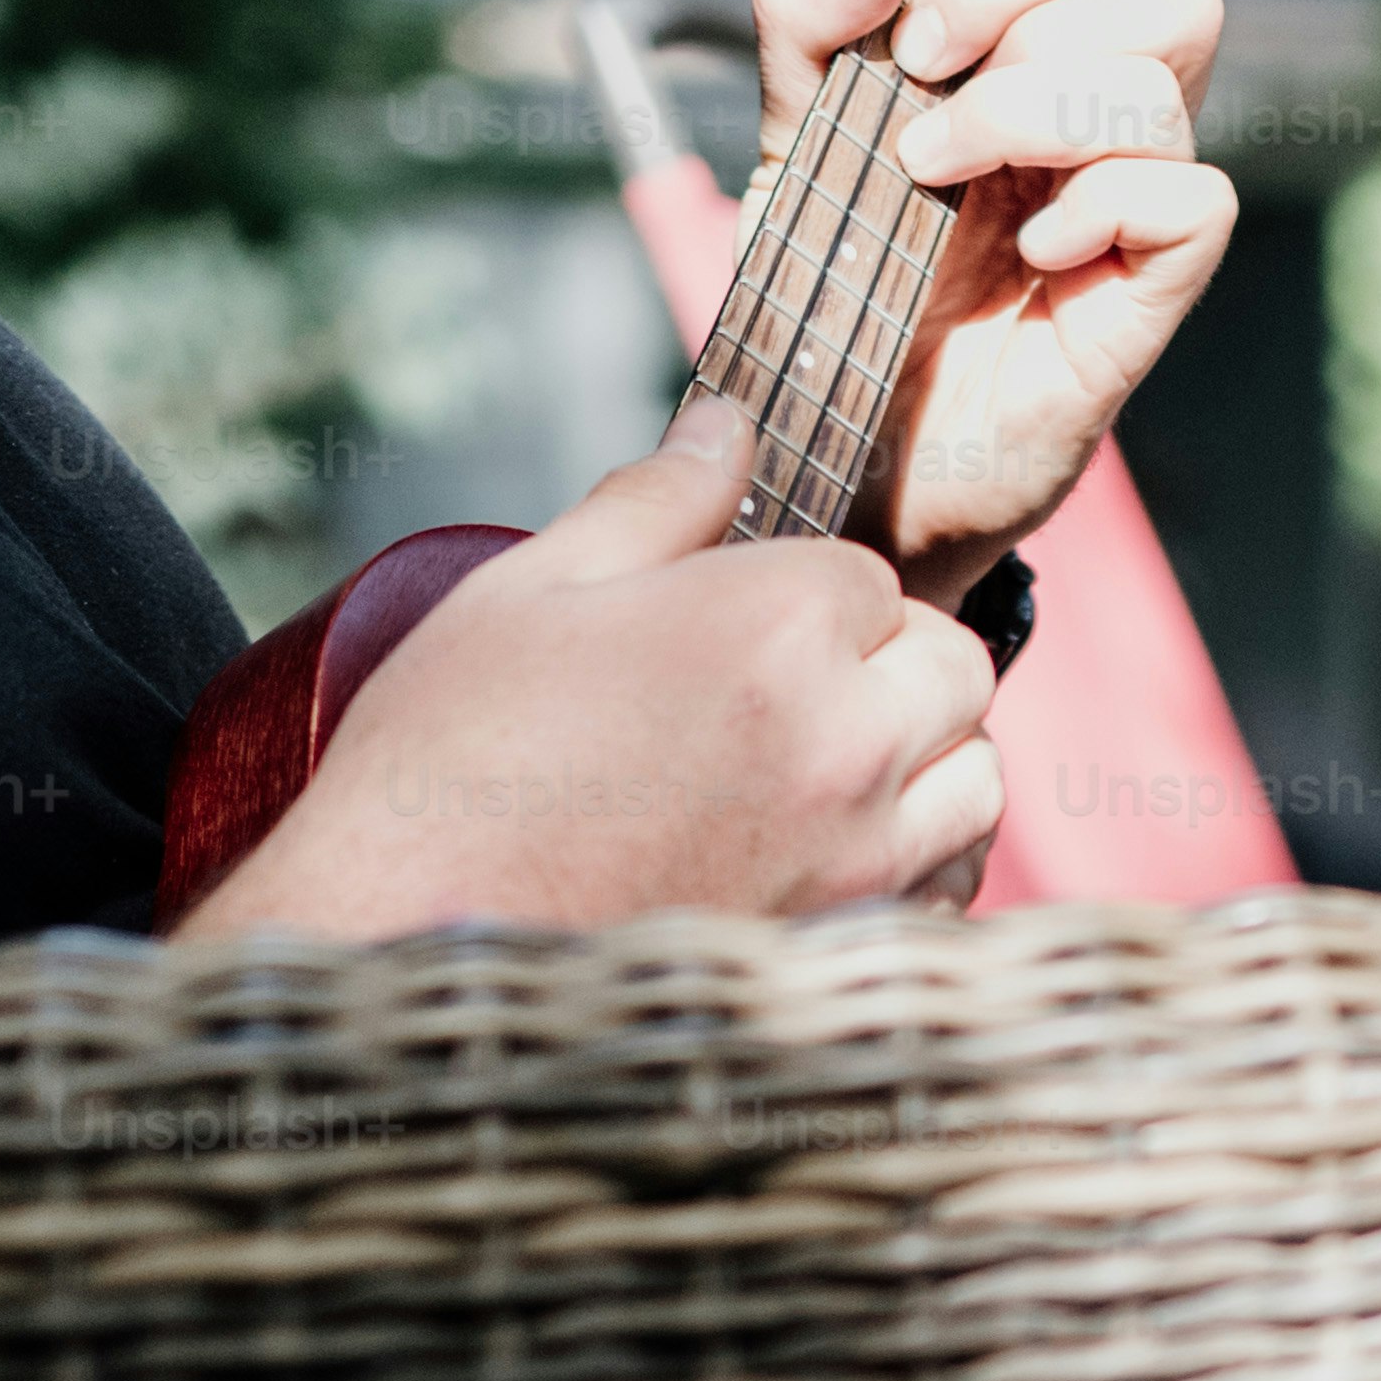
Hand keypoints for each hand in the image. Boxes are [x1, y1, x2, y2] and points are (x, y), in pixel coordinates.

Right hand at [173, 392, 1000, 936]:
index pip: (870, 578)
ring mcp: (861, 860)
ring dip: (923, 767)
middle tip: (789, 693)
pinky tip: (829, 862)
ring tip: (820, 776)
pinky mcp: (848, 954)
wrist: (405, 937)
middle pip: (952, 673)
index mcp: (776, 626)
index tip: (738, 628)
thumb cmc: (450, 758)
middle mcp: (846, 742)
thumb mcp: (530, 591)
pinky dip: (916, 869)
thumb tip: (727, 425)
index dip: (806, 594)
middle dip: (888, 668)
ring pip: (975, 786)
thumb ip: (653, 502)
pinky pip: (946, 893)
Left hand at [751, 0, 1237, 592]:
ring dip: (1033, 112)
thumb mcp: (791, 135)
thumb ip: (809, 20)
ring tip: (943, 176)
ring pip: (1166, 87)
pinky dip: (1104, 206)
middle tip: (929, 90)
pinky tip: (1031, 254)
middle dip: (1030, 17)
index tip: (908, 36)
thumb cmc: (836, 297)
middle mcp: (1097, 128)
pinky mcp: (1150, 297)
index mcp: (1030, 66)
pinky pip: (1194, 201)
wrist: (838, 450)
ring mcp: (1131, 211)